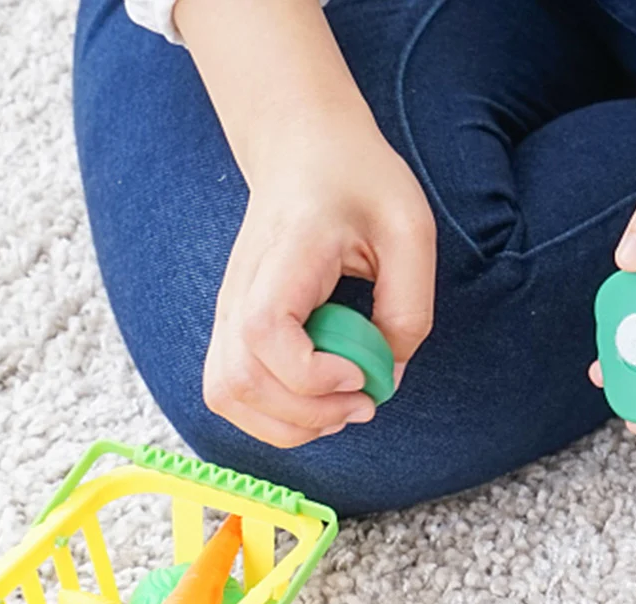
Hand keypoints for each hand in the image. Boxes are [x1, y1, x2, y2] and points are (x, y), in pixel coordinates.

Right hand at [202, 124, 435, 447]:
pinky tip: (316, 402)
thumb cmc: (359, 181)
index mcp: (286, 255)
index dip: (311, 375)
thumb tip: (387, 378)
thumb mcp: (410, 231)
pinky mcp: (232, 328)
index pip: (265, 334)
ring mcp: (229, 310)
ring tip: (339, 408)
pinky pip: (231, 393)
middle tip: (363, 402)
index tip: (359, 373)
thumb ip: (409, 308)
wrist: (303, 147)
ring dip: (288, 424)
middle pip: (239, 381)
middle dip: (308, 415)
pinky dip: (274, 417)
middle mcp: (241, 287)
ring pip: (226, 396)